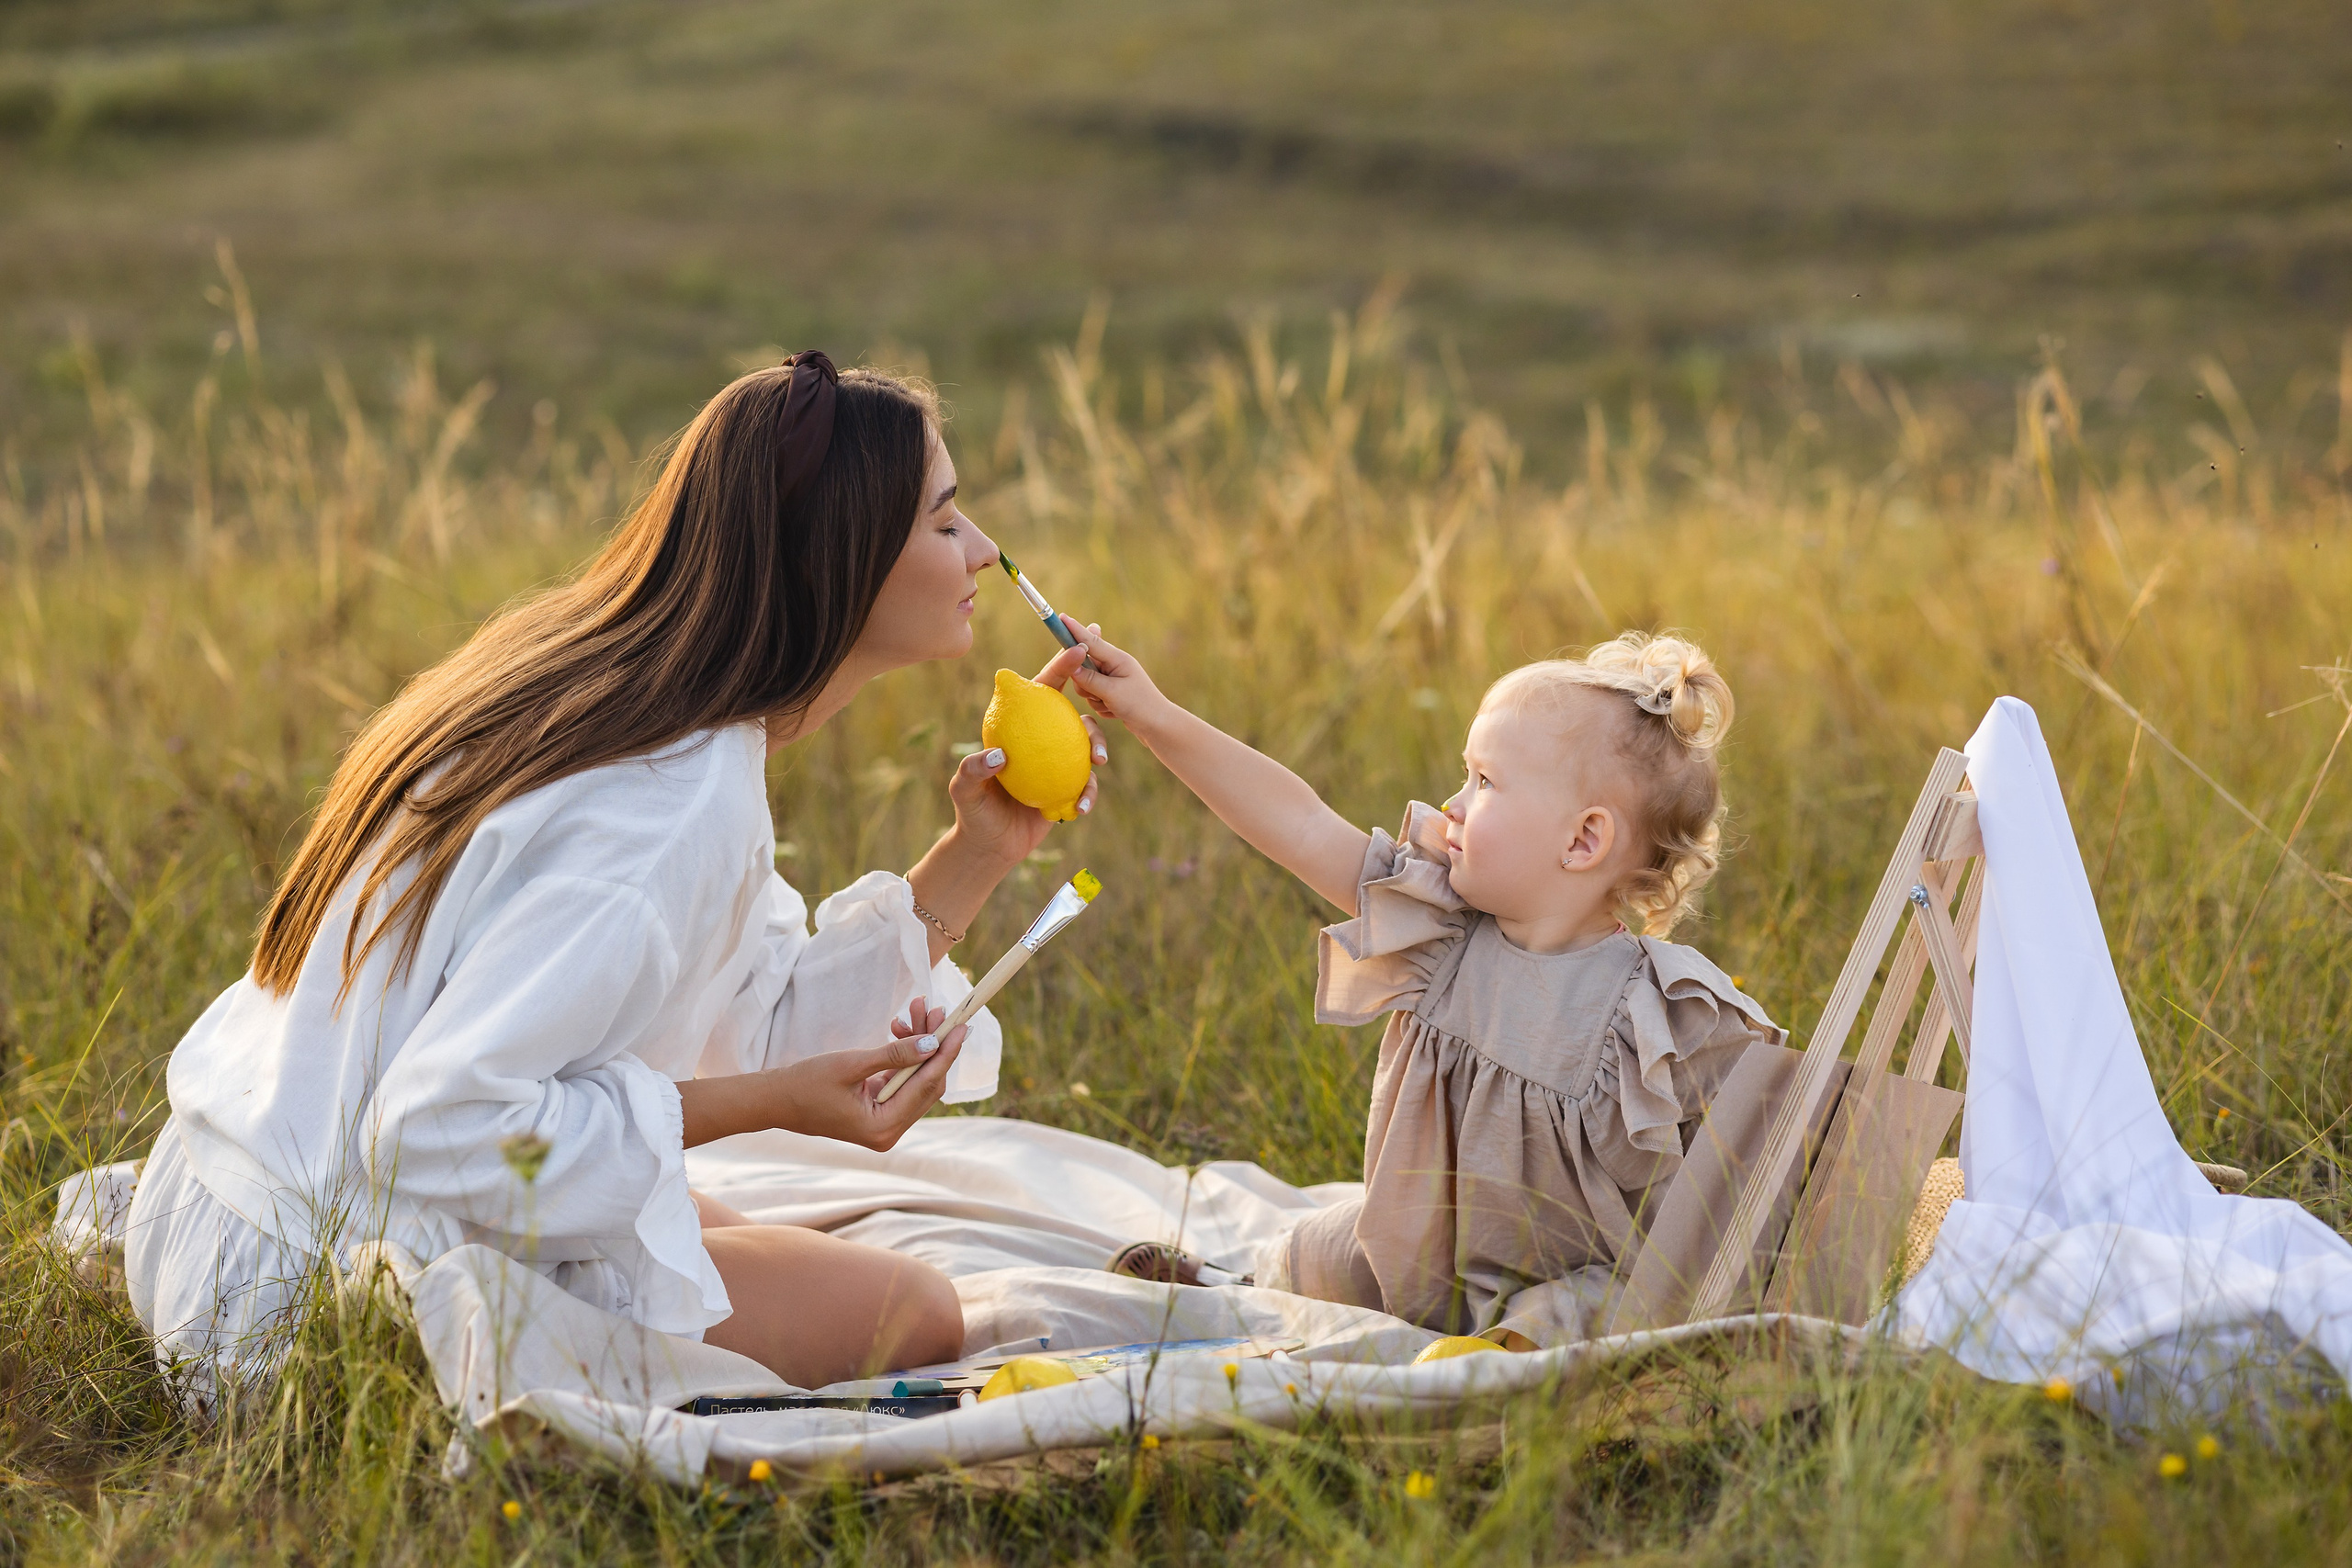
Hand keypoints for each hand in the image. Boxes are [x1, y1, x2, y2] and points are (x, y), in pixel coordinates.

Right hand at [768, 999, 966, 1150]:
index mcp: (882, 1128)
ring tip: (915, 1009)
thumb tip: (932, 1043)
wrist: (775, 1099)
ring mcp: (885, 1123)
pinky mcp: (879, 1112)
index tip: (962, 1025)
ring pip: (916, 1079)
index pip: (927, 1086)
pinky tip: (899, 1028)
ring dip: (919, 1044)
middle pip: (927, 1083)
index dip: (946, 1053)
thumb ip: (894, 1055)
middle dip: (933, 1044)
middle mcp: (889, 1131)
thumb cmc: (806, 1083)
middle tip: (936, 1009)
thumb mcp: (851, 1064)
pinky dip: (904, 1055)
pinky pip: (902, 1081)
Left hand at [944, 641, 1106, 866]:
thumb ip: (973, 770)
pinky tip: (1081, 806)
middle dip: (1095, 701)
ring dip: (1098, 748)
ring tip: (1098, 763)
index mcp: (1018, 727)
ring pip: (1088, 744)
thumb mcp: (964, 790)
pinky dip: (1088, 793)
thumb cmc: (973, 812)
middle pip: (1074, 711)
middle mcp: (1042, 739)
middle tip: (1101, 706)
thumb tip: (998, 756)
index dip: (1060, 666)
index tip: (1078, 650)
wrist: (990, 847)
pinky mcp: (1069, 787)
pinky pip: (1087, 785)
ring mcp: (1059, 762)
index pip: (1041, 690)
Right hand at [1062, 622, 1170, 735]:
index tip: (1061, 617)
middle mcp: (1114, 666)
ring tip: (1111, 706)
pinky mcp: (1111, 692)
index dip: (1074, 630)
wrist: (1158, 726)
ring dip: (1095, 698)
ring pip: (1085, 684)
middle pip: (1083, 666)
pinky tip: (1115, 711)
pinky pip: (1093, 696)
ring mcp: (1112, 679)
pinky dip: (1101, 706)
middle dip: (1086, 684)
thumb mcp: (1111, 692)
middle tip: (1100, 694)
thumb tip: (1070, 668)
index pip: (1091, 641)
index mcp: (1117, 659)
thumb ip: (1089, 679)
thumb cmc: (1139, 706)